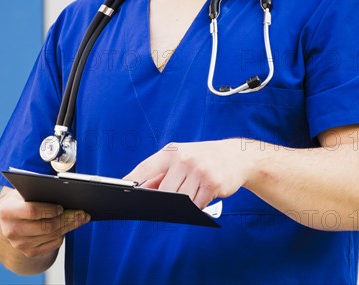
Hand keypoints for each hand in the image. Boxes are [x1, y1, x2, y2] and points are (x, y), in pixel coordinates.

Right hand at [0, 187, 89, 257]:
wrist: (10, 218)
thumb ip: (38, 190)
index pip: (32, 211)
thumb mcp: (24, 191)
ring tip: (80, 217)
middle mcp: (11, 230)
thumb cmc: (21, 200)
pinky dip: (63, 234)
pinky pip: (53, 244)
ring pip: (52, 235)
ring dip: (69, 226)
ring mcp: (19, 244)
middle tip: (81, 212)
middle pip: (46, 226)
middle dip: (67, 218)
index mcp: (6, 210)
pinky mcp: (29, 252)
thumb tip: (64, 191)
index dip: (49, 209)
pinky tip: (68, 226)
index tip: (61, 206)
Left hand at [124, 140, 256, 208]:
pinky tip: (204, 195)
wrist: (238, 156)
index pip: (146, 168)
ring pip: (180, 200)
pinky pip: (197, 204)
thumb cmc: (204, 158)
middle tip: (170, 201)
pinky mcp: (212, 183)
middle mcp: (184, 159)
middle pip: (163, 191)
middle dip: (165, 199)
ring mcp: (199, 170)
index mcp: (173, 152)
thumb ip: (163, 172)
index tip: (120, 188)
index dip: (132, 179)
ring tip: (193, 192)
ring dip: (184, 203)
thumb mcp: (183, 157)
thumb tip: (141, 190)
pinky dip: (198, 205)